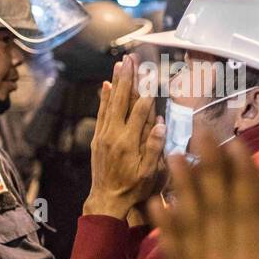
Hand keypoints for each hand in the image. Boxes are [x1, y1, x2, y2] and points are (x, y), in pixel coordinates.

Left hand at [83, 54, 164, 218]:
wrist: (106, 199)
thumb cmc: (132, 188)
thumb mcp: (148, 173)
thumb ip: (154, 148)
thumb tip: (161, 124)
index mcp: (129, 143)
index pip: (139, 111)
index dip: (146, 92)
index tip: (151, 75)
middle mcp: (114, 135)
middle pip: (122, 100)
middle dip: (128, 78)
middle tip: (131, 58)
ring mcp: (104, 135)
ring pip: (111, 102)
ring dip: (117, 81)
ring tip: (120, 63)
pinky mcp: (98, 137)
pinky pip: (102, 112)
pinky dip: (105, 97)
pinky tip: (107, 84)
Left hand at [150, 135, 258, 258]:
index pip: (248, 212)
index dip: (241, 174)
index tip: (234, 140)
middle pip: (214, 210)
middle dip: (208, 167)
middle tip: (198, 127)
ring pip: (188, 226)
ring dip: (182, 187)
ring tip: (174, 153)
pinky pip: (171, 256)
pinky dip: (164, 227)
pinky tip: (158, 204)